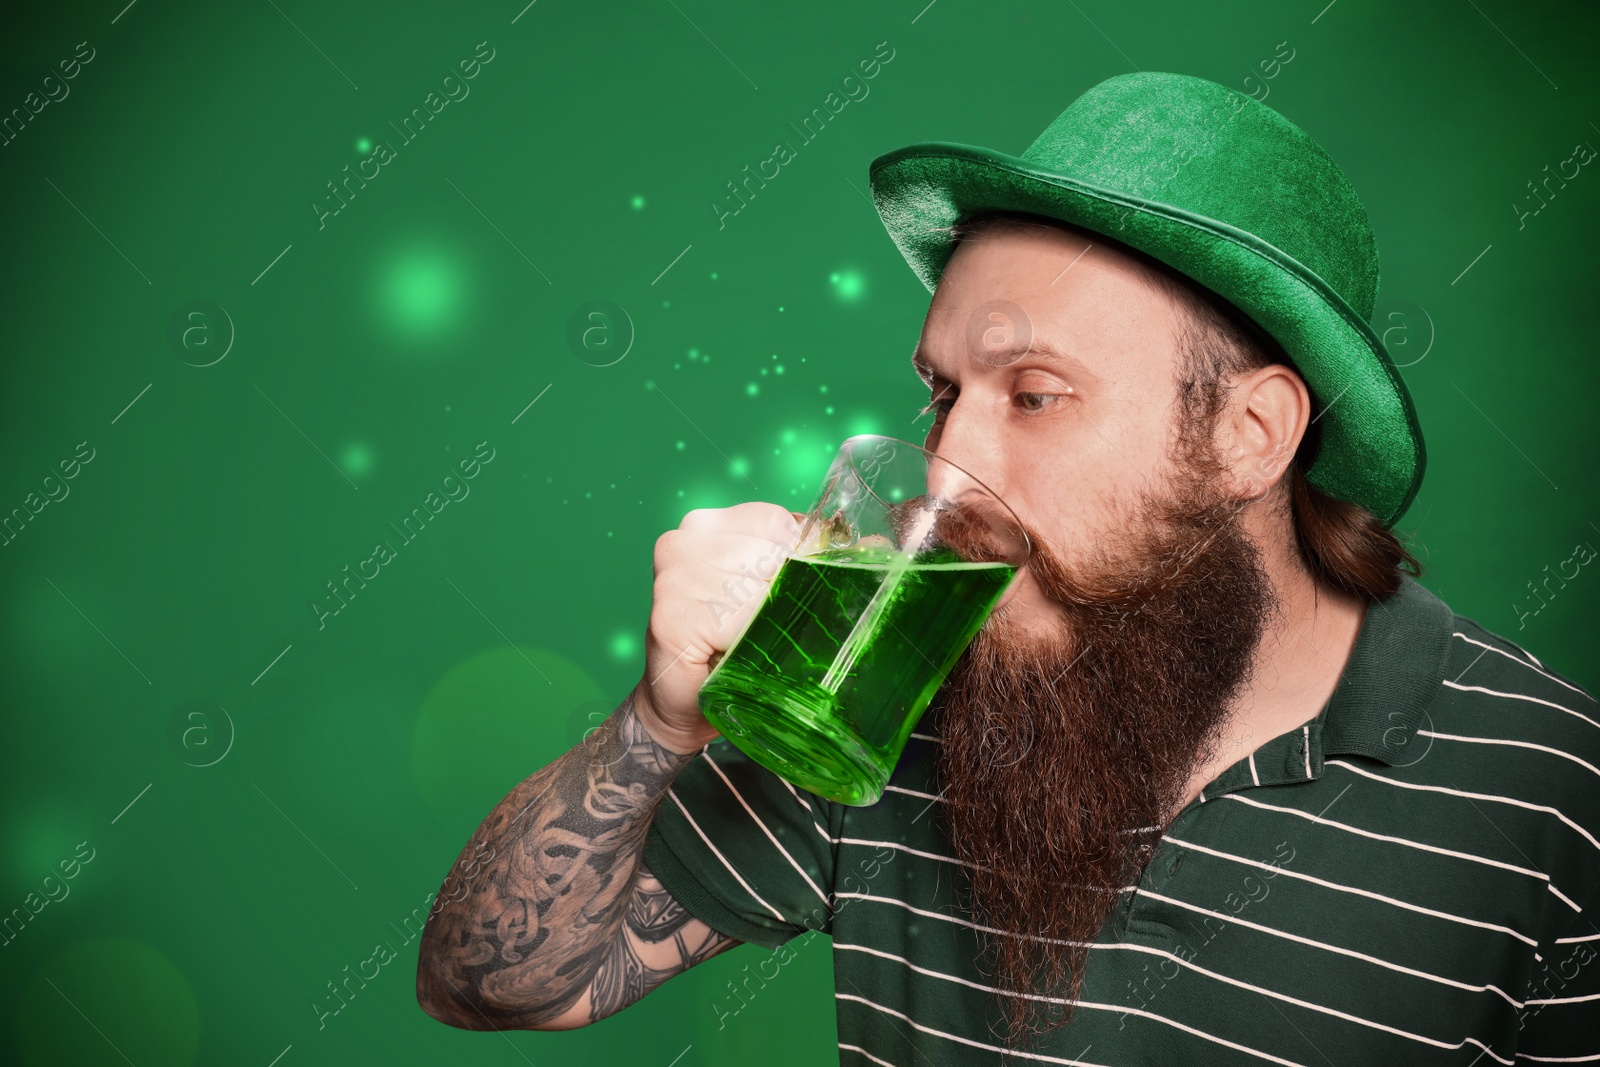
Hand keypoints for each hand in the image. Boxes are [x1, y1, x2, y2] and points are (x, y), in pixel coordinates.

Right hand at [631, 502, 803, 753]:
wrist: (681, 702)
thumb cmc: (731, 645)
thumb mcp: (774, 593)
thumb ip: (813, 563)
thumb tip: (879, 545)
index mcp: (713, 522)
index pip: (778, 523)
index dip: (798, 562)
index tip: (793, 596)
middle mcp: (687, 537)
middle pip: (771, 553)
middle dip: (784, 594)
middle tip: (769, 627)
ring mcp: (673, 574)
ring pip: (757, 589)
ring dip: (764, 623)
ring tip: (748, 642)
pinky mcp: (669, 615)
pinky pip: (735, 621)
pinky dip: (743, 643)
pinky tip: (730, 653)